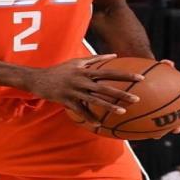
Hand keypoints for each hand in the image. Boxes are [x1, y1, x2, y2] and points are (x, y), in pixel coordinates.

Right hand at [26, 54, 142, 122]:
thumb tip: (113, 55)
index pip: (109, 72)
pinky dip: (89, 117)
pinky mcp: (67, 101)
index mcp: (85, 71)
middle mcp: (82, 80)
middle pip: (105, 88)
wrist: (38, 79)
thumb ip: (95, 59)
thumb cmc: (60, 70)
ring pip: (95, 100)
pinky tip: (99, 124)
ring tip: (122, 111)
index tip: (140, 78)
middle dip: (121, 93)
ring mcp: (74, 91)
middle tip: (137, 99)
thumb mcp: (76, 62)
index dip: (125, 75)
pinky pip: (81, 111)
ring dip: (109, 106)